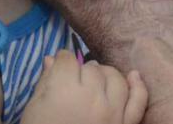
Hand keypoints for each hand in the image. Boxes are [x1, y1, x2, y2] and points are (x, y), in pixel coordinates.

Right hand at [21, 51, 147, 123]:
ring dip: (104, 75)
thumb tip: (51, 59)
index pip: (67, 60)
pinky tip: (134, 76)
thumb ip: (44, 83)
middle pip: (91, 69)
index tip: (58, 66)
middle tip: (72, 81)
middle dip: (80, 70)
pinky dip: (138, 86)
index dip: (61, 61)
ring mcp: (113, 112)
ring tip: (95, 80)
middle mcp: (93, 97)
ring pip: (115, 79)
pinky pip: (138, 101)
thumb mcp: (34, 110)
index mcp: (65, 91)